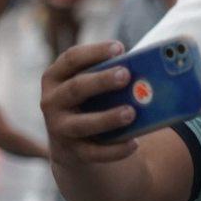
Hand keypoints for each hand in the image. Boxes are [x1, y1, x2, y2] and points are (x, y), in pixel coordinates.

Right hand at [41, 41, 137, 165]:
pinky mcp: (72, 152)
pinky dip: (115, 150)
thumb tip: (149, 74)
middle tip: (126, 75)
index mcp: (56, 78)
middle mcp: (52, 101)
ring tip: (131, 112)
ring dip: (107, 118)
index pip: (71, 59)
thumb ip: (110, 78)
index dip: (94, 52)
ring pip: (82, 124)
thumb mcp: (92, 88)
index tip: (119, 47)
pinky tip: (134, 144)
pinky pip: (94, 153)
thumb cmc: (90, 104)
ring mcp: (59, 128)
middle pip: (76, 88)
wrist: (71, 144)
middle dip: (101, 81)